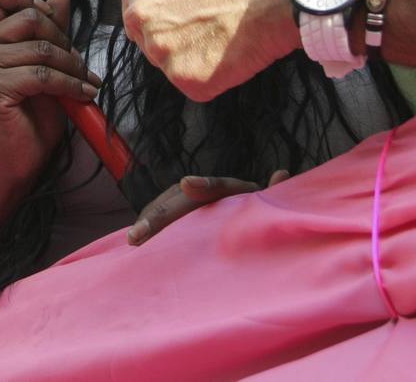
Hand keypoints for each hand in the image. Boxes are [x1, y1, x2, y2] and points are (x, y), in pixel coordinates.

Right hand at [0, 0, 100, 190]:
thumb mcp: (47, 66)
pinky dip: (70, 84)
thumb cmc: (32, 116)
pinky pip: (42, 75)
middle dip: (63, 38)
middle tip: (78, 64)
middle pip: (29, 16)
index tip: (52, 22)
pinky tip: (84, 95)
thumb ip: (51, 32)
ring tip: (86, 82)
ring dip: (72, 65)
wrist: (17, 163)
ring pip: (41, 47)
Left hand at [119, 0, 301, 101]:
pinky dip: (213, 77)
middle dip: (180, 35)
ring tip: (222, 33)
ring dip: (197, 56)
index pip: (144, 12)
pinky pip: (194, 86)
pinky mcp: (185, 79)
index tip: (199, 0)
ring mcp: (160, 50)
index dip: (175, 10)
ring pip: (173, 65)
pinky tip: (229, 53)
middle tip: (212, 18)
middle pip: (153, 41)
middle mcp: (138, 16)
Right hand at [127, 170, 290, 244]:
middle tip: (139, 234)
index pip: (217, 185)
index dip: (204, 184)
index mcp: (230, 191)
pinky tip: (134, 243)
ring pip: (164, 208)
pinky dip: (146, 228)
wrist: (243, 218)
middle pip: (178, 201)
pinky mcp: (175, 217)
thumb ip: (273, 194)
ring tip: (134, 240)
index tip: (187, 184)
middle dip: (159, 216)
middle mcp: (204, 193)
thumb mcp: (266, 206)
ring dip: (148, 223)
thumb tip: (282, 172)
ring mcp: (186, 203)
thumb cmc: (255, 214)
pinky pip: (158, 218)